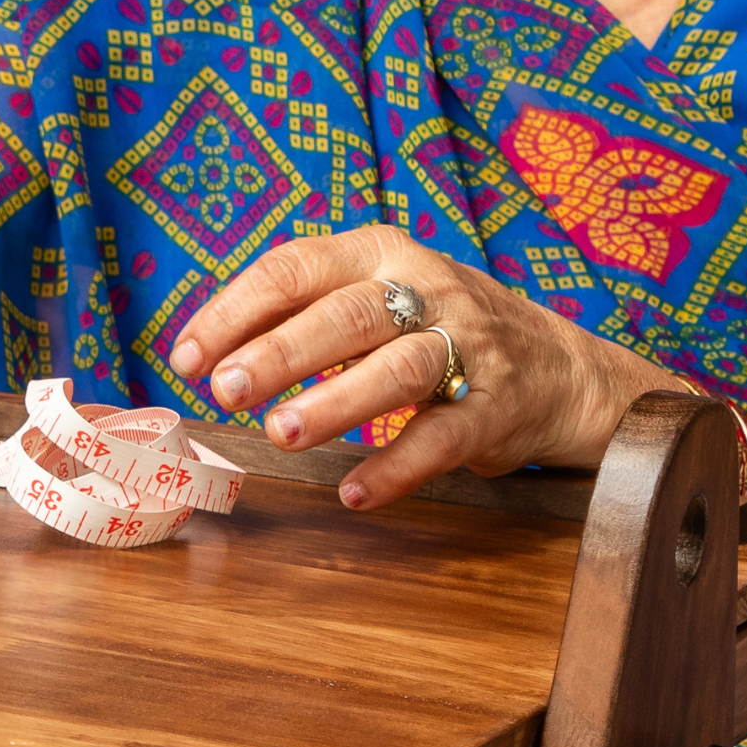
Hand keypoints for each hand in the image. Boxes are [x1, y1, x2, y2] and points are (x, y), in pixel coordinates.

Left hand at [165, 222, 676, 508]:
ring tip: (281, 434)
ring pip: (397, 369)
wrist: (560, 368)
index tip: (187, 358)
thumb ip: (301, 317)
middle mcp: (427, 290)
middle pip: (345, 315)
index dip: (235, 312)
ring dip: (335, 402)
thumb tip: (207, 357)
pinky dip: (398, 466)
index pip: (296, 269)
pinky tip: (356, 492)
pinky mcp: (497, 408)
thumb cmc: (436, 332)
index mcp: (381, 254)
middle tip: (226, 391)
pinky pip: (445, 436)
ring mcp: (468, 347)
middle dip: (279, 352)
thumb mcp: (374, 299)